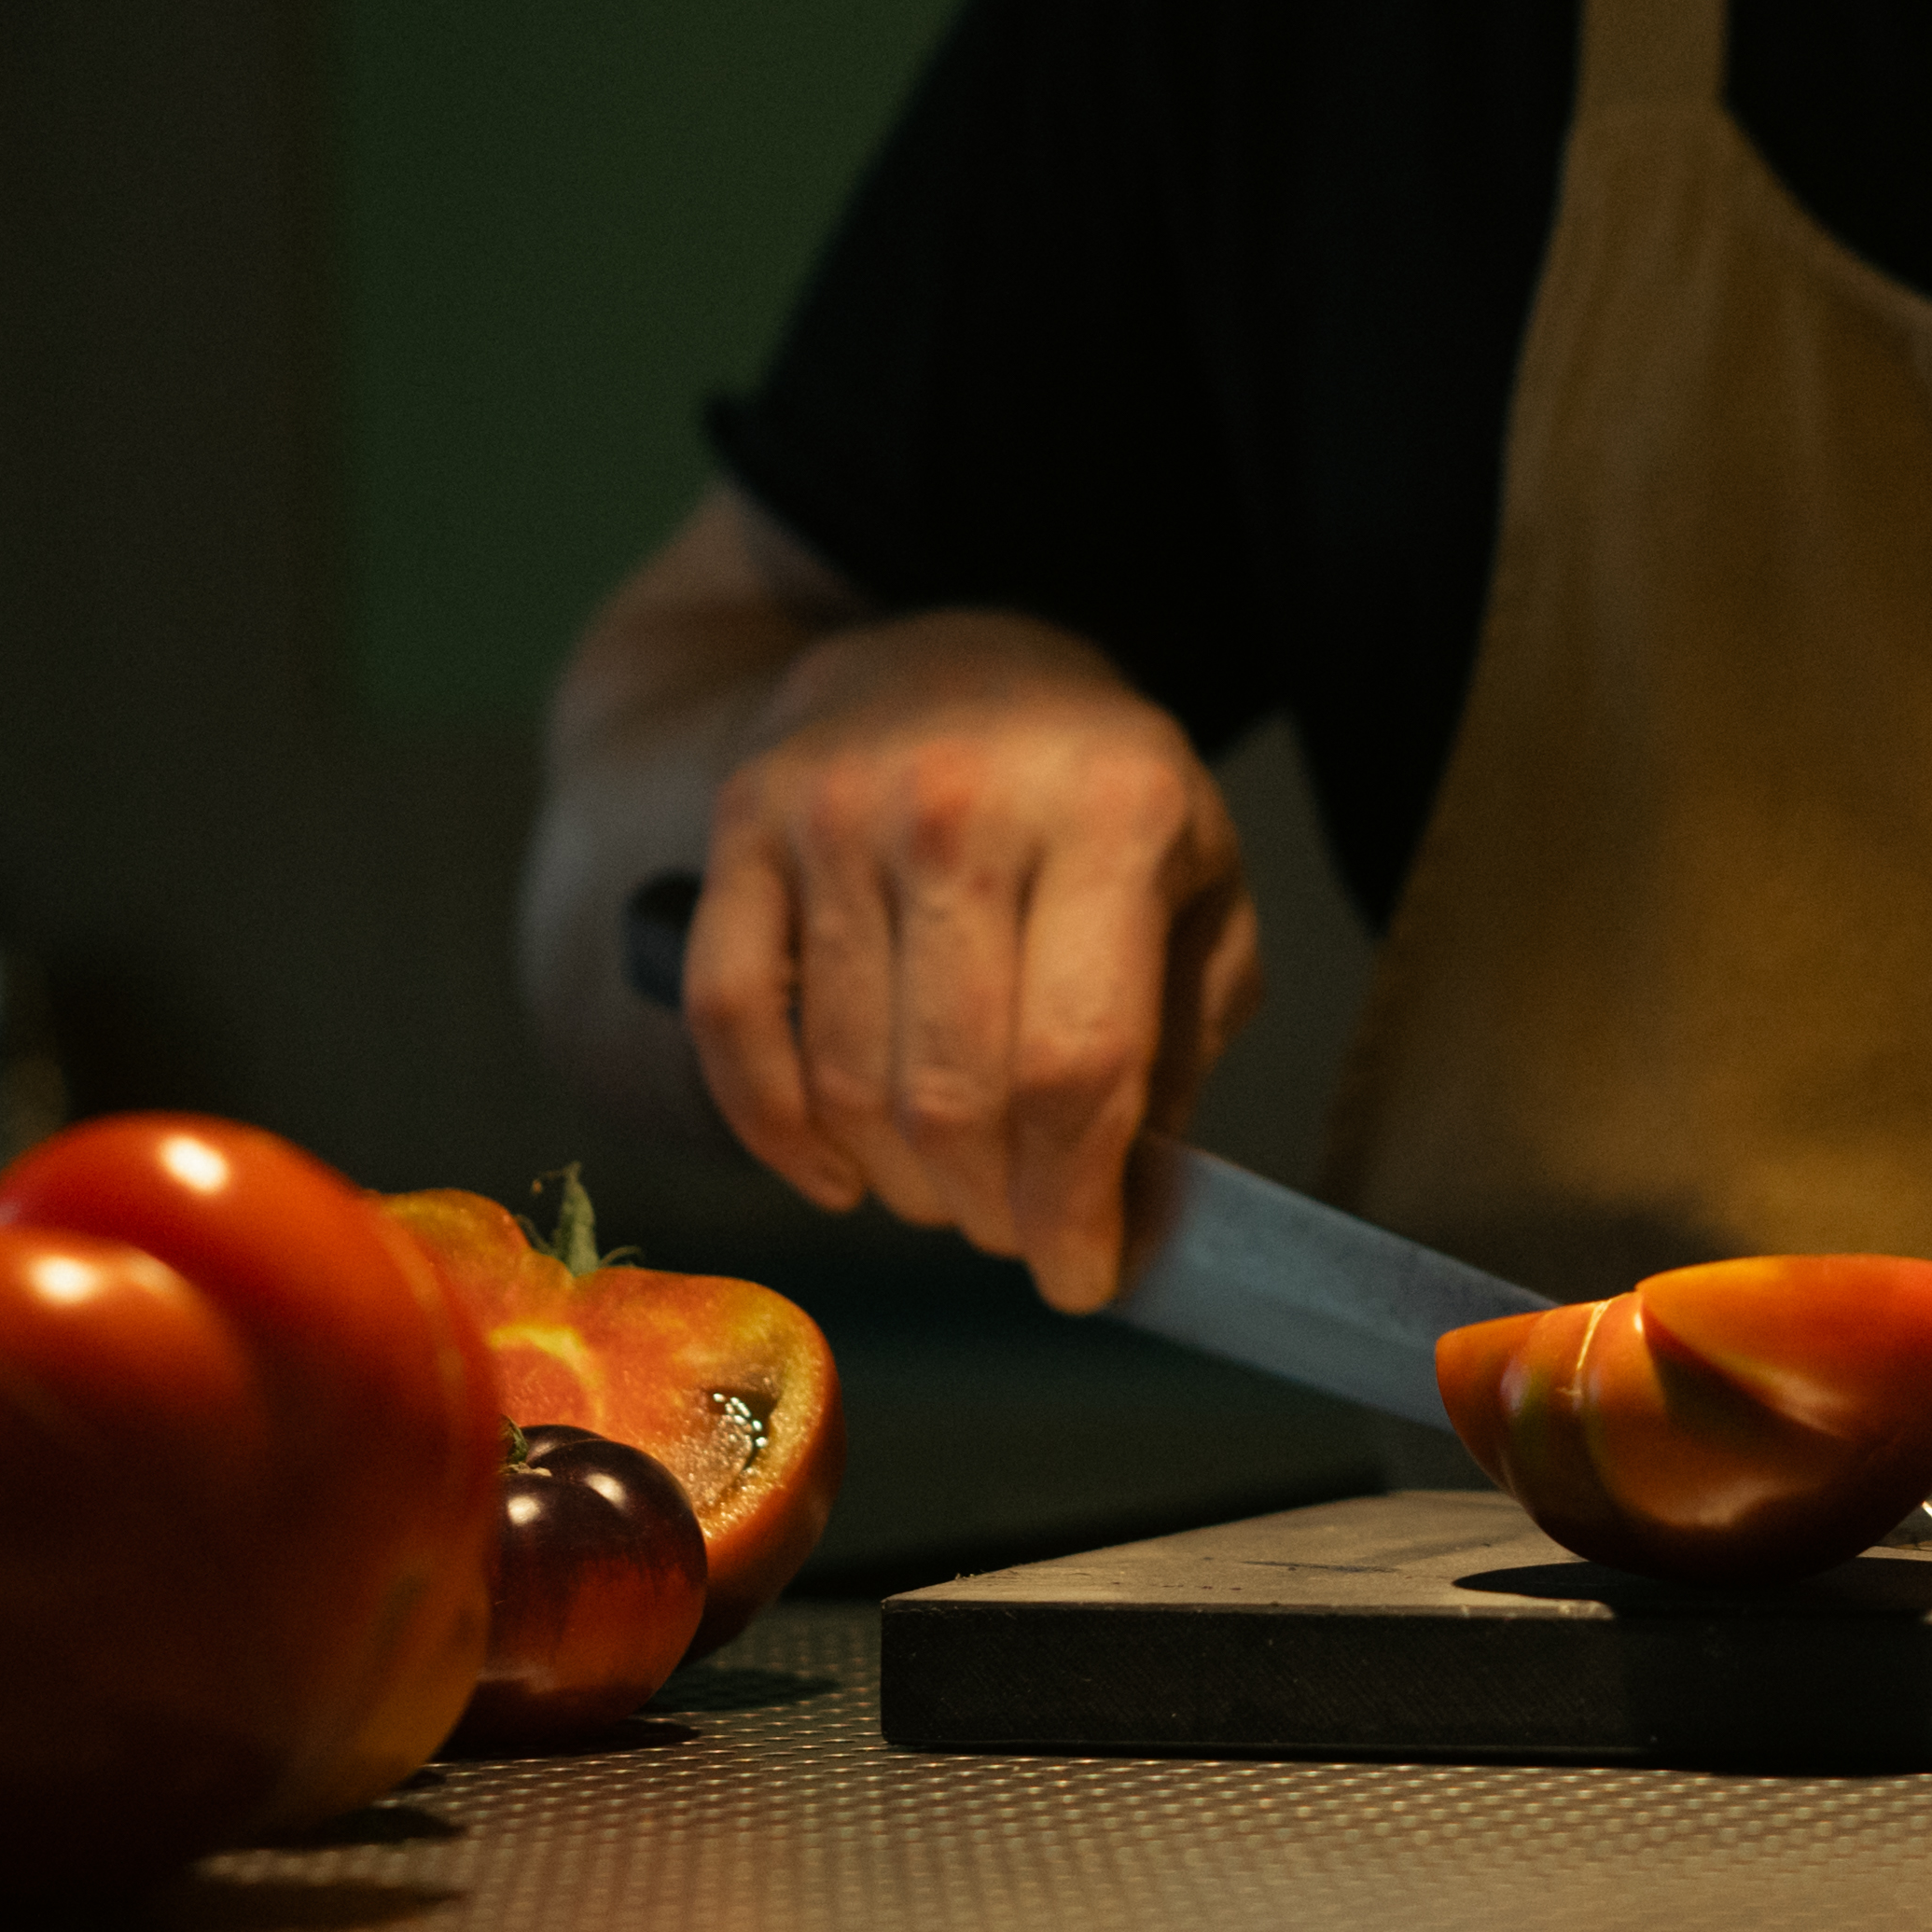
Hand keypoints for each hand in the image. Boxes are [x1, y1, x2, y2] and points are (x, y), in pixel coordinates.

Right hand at [683, 613, 1259, 1311]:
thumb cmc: (1103, 797)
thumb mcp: (1201, 886)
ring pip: (843, 1079)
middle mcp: (963, 803)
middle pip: (951, 1093)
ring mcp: (835, 808)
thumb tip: (1132, 1206)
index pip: (1075, 1066)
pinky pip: (731, 1021)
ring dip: (899, 1183)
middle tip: (1016, 1234)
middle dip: (989, 1210)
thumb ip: (1182, 1040)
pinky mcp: (743, 822)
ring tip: (946, 1195)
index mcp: (1112, 812)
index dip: (1072, 1206)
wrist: (960, 653)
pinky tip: (835, 1176)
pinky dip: (775, 1132)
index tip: (1082, 1278)